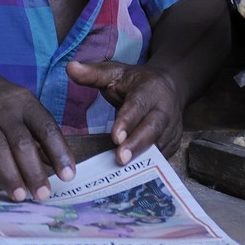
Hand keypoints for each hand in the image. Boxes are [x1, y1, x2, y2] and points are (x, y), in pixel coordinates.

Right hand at [0, 61, 74, 201]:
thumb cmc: (0, 102)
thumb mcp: (22, 106)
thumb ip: (39, 133)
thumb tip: (57, 165)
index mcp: (25, 104)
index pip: (46, 127)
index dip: (59, 152)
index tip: (69, 175)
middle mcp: (4, 111)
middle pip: (21, 143)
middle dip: (33, 171)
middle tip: (42, 195)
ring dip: (9, 176)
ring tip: (19, 196)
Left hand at [66, 59, 181, 164]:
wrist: (170, 85)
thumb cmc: (135, 82)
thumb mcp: (115, 73)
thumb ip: (93, 73)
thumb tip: (70, 68)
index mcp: (149, 89)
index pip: (137, 106)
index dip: (127, 122)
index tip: (115, 137)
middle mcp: (164, 109)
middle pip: (152, 129)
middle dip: (136, 145)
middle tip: (120, 159)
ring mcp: (172, 127)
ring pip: (159, 146)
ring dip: (142, 159)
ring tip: (124, 172)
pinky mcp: (174, 143)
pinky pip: (162, 157)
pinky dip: (149, 167)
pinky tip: (133, 176)